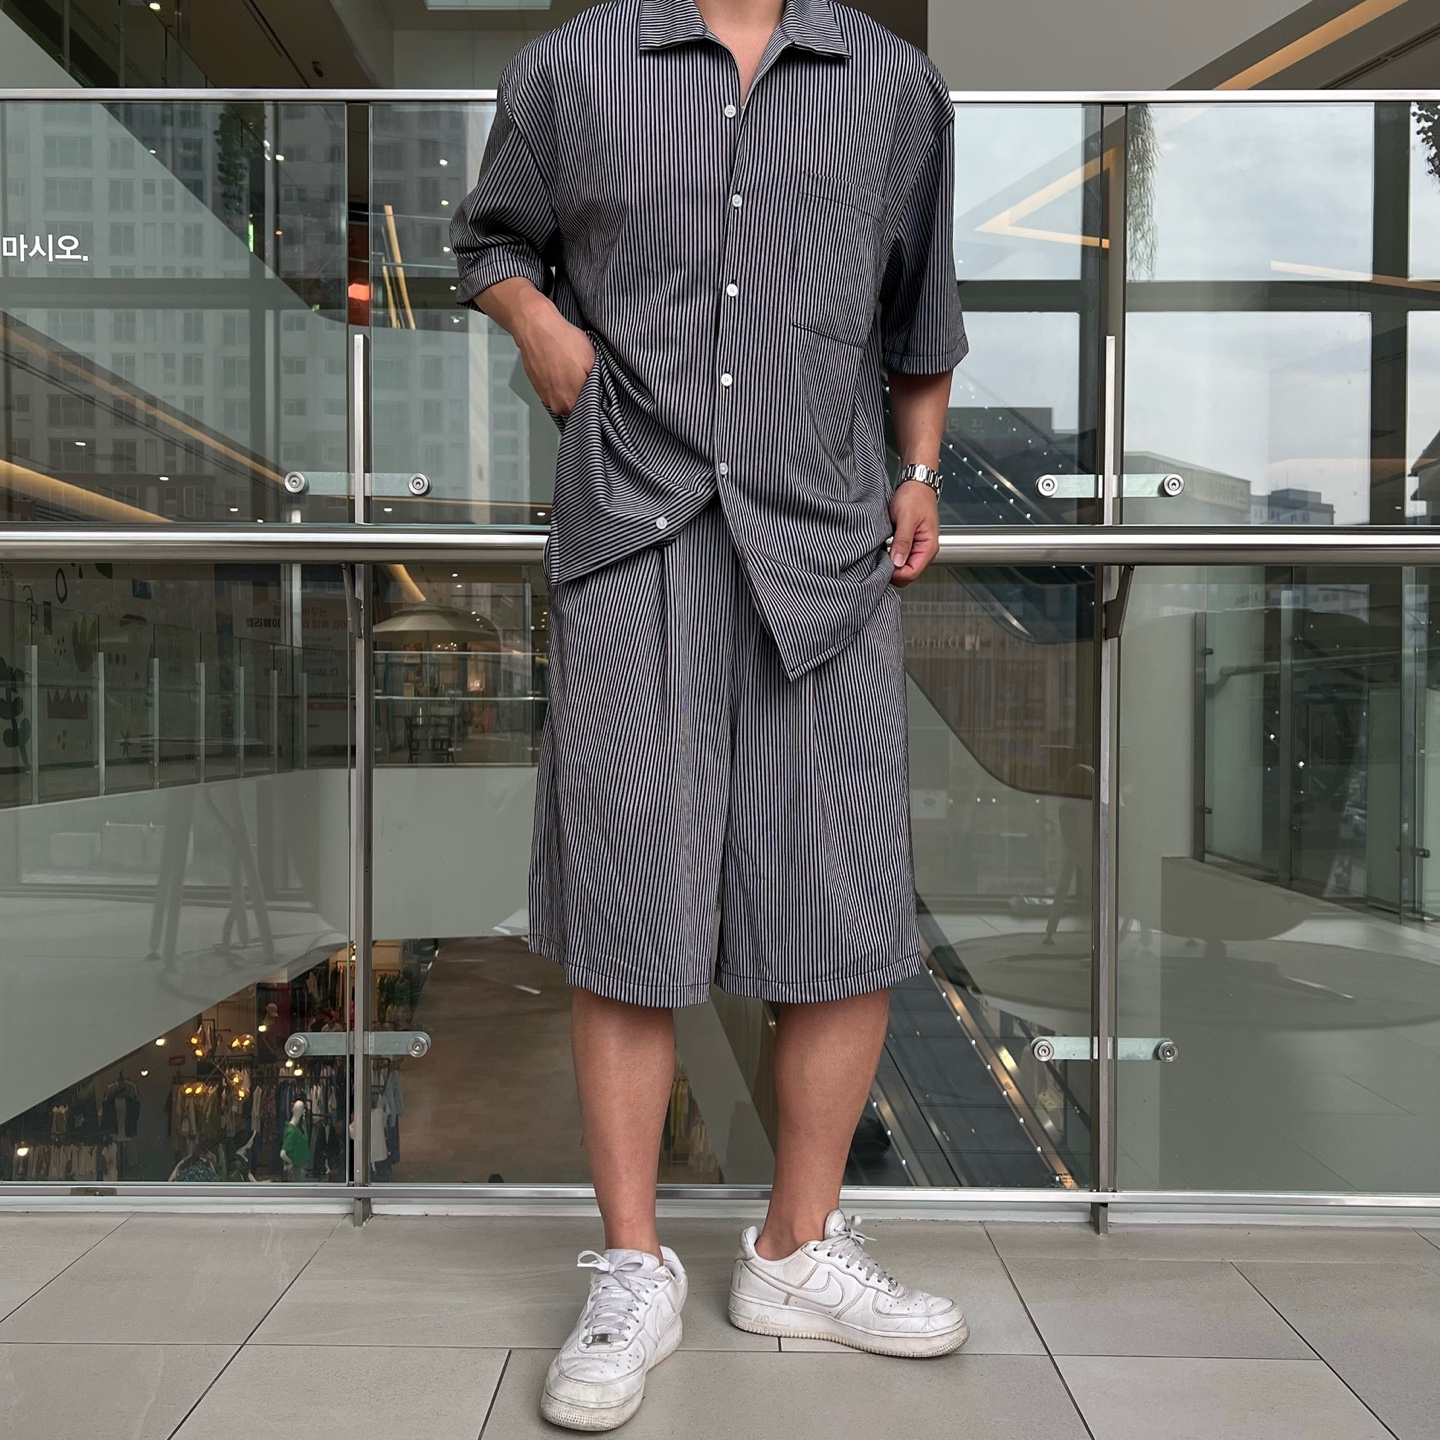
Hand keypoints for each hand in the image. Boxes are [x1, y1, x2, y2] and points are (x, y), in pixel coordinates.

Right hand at [514, 299, 595, 417]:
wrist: (536, 327)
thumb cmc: (563, 342)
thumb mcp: (593, 362)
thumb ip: (597, 384)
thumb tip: (599, 393)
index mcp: (571, 403)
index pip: (588, 411)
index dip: (594, 398)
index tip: (596, 387)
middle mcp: (555, 404)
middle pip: (575, 405)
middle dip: (581, 392)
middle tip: (583, 374)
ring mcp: (544, 395)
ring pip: (563, 396)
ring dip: (567, 386)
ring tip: (569, 368)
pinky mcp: (536, 385)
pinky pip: (552, 388)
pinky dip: (557, 380)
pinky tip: (559, 366)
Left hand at [889, 480, 939, 585]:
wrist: (916, 484)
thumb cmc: (915, 497)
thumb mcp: (907, 518)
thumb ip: (903, 541)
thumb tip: (897, 562)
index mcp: (928, 547)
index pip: (912, 573)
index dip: (896, 574)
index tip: (882, 566)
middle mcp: (925, 551)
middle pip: (908, 574)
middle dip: (893, 572)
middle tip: (878, 561)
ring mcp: (918, 548)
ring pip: (903, 568)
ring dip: (891, 565)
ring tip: (881, 554)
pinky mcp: (910, 544)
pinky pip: (900, 558)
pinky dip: (891, 558)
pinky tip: (884, 550)